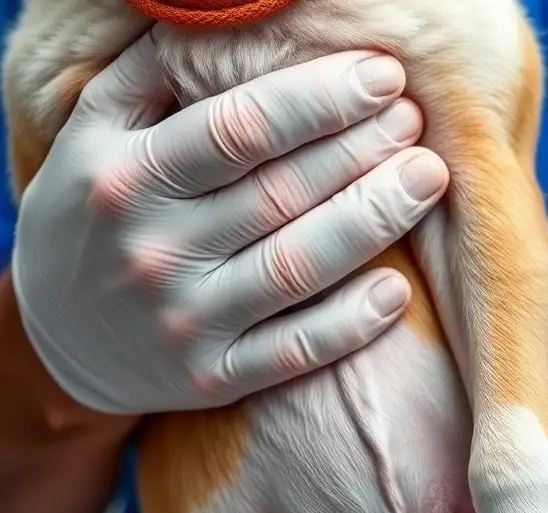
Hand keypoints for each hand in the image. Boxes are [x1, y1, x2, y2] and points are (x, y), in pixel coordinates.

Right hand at [12, 29, 447, 414]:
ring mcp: (186, 322)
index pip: (239, 130)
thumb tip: (224, 16)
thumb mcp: (98, 134)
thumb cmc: (96, 212)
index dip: (320, 99)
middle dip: (361, 150)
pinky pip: (293, 352)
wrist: (54, 333)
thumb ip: (154, 76)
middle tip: (415, 120)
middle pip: (280, 193)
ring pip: (296, 268)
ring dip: (373, 221)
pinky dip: (350, 324)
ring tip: (427, 178)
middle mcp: (154, 250)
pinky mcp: (213, 377)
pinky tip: (397, 290)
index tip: (382, 74)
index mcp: (128, 176)